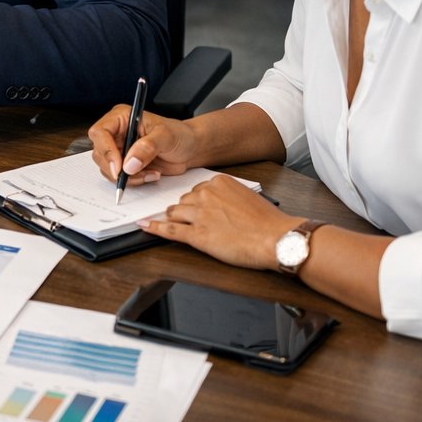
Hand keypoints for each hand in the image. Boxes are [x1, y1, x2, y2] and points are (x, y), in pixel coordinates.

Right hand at [87, 105, 201, 188]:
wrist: (189, 149)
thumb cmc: (179, 135)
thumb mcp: (166, 136)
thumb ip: (148, 147)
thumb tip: (130, 163)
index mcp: (122, 118)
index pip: (100, 132)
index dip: (106, 150)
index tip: (119, 166)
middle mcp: (116, 133)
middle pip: (100, 153)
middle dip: (116, 168)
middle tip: (134, 174)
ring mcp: (118, 149)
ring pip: (107, 168)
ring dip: (127, 177)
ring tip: (149, 173)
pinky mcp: (124, 164)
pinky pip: (118, 177)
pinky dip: (133, 181)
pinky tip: (150, 174)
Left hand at [139, 176, 299, 269]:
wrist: (277, 239)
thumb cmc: (268, 222)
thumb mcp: (246, 197)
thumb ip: (227, 196)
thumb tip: (217, 204)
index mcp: (218, 182)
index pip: (197, 189)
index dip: (198, 202)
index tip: (201, 209)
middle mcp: (205, 194)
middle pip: (184, 201)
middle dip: (187, 211)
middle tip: (199, 222)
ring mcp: (199, 215)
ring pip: (175, 213)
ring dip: (176, 220)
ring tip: (181, 226)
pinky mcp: (197, 235)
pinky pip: (169, 230)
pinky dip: (154, 228)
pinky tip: (145, 227)